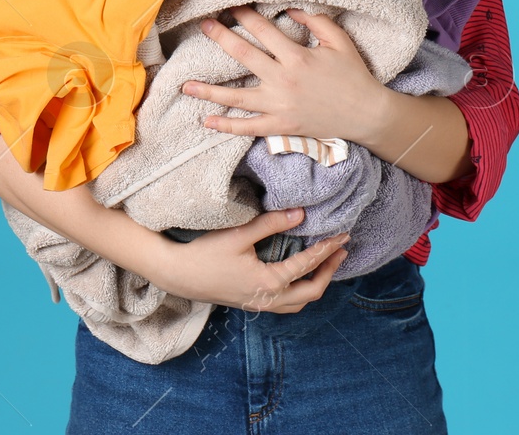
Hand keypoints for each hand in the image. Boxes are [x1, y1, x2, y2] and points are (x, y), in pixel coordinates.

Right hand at [150, 208, 349, 312]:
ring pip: (299, 304)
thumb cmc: (205, 253)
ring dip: (317, 285)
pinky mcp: (251, 303)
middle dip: (330, 271)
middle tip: (342, 250)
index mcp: (268, 283)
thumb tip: (301, 213)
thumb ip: (271, 223)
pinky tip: (299, 276)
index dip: (326, 249)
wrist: (176, 274)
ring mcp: (259, 305)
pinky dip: (300, 292)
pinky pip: (285, 304)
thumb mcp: (239, 234)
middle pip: (311, 293)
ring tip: (327, 264)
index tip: (341, 235)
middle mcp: (267, 299)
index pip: (307, 266)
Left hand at [182, 6, 392, 145]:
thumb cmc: (354, 75)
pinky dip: (227, 126)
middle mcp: (283, 80)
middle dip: (221, 37)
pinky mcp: (281, 126)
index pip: (263, 31)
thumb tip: (290, 9)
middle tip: (203, 25)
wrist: (366, 114)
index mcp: (297, 57)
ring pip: (237, 97)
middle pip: (244, 56)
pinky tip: (207, 121)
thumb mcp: (339, 41)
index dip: (245, 16)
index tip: (231, 6)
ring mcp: (280, 106)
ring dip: (209, 90)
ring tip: (185, 85)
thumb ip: (315, 21)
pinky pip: (249, 127)